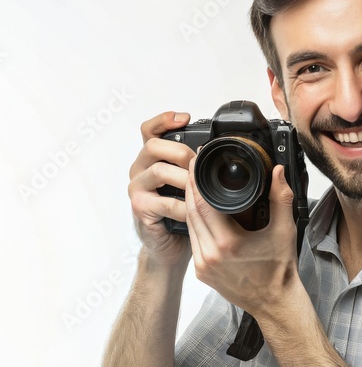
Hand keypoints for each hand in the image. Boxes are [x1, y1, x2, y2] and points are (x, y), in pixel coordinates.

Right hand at [128, 111, 193, 267]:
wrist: (169, 247)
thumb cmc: (180, 214)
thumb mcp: (188, 185)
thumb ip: (193, 167)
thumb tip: (220, 153)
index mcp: (151, 160)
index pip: (149, 130)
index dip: (164, 120)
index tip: (185, 119)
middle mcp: (139, 170)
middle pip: (153, 146)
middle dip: (181, 152)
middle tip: (198, 165)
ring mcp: (136, 188)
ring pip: (158, 171)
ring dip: (184, 179)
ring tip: (200, 189)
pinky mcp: (139, 208)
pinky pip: (164, 202)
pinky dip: (183, 207)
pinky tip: (195, 213)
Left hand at [185, 161, 299, 321]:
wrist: (274, 302)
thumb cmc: (279, 271)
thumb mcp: (284, 231)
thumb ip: (281, 198)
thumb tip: (278, 172)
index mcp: (228, 244)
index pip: (203, 204)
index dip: (196, 180)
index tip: (196, 163)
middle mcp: (210, 255)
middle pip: (191, 212)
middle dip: (189, 188)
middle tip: (191, 168)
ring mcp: (203, 266)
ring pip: (189, 226)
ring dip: (189, 205)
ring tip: (193, 185)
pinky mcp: (201, 272)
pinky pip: (193, 241)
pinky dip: (194, 223)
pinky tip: (197, 211)